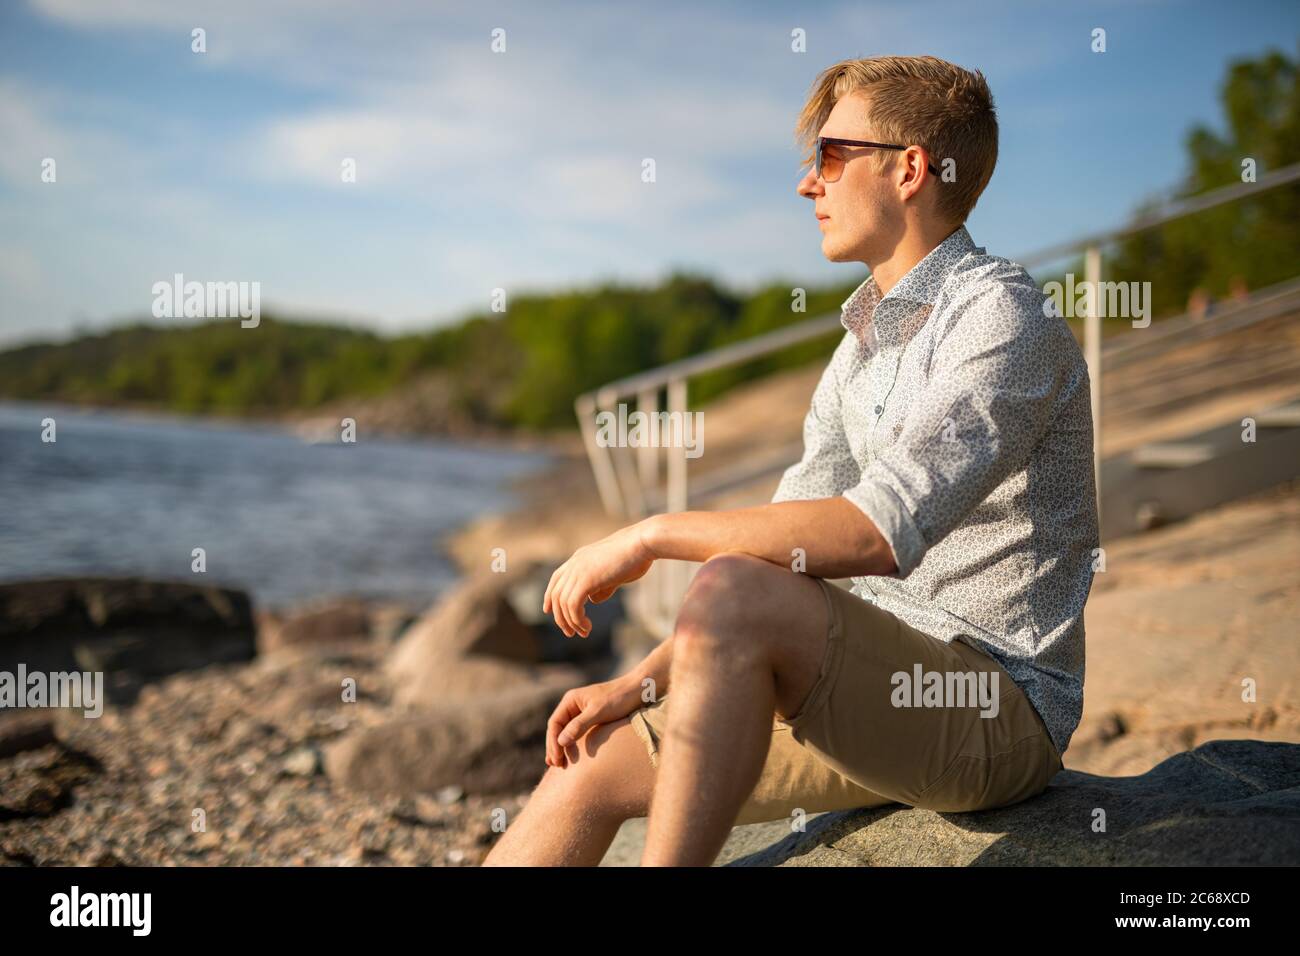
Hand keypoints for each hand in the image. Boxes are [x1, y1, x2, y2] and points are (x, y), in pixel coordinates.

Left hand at [542, 522, 653, 636]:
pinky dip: (577, 620)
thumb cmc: (636, 557)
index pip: (556, 579)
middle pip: (556, 594)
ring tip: (584, 632)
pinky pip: (573, 605)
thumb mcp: (615, 574)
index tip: (549, 611)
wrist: (643, 542)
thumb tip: (593, 599)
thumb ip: (602, 586)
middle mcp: (575, 563)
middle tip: (571, 633)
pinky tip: (587, 627)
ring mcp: (579, 570)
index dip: (550, 596)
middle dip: (560, 617)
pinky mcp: (586, 579)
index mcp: (579, 558)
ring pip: (563, 603)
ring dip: (571, 622)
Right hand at [545, 675, 649, 766]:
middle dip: (555, 747)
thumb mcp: (598, 712)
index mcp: (571, 700)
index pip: (555, 723)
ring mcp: (582, 713)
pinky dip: (573, 745)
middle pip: (558, 729)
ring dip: (562, 747)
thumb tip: (561, 742)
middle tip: (555, 765)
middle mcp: (574, 706)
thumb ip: (579, 726)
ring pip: (566, 732)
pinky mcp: (592, 720)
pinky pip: (577, 734)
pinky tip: (572, 756)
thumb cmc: (619, 698)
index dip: (553, 742)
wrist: (640, 690)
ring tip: (560, 765)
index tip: (556, 758)